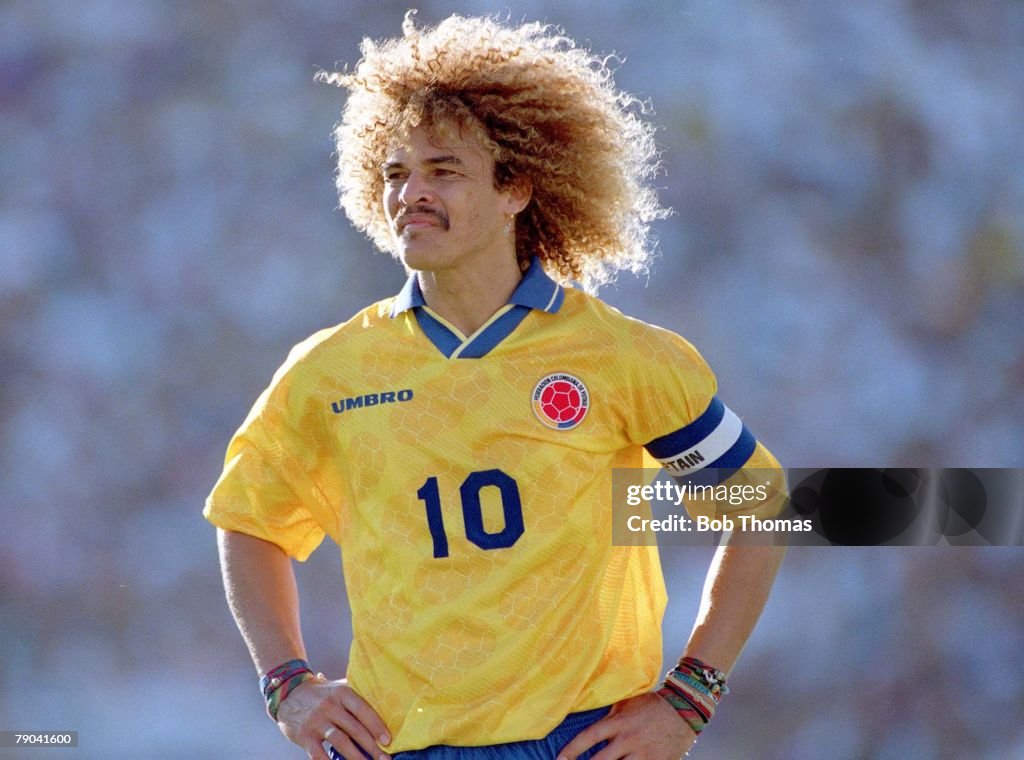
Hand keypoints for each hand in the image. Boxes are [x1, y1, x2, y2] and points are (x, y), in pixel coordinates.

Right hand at [276, 677, 391, 759]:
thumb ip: (357, 696)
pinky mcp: (305, 736)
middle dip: (371, 746)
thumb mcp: (338, 688)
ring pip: (340, 741)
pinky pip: (318, 754)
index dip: (376, 726)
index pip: (363, 710)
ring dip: (355, 757)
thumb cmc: (321, 693)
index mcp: (342, 693)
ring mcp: (316, 721)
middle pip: (354, 729)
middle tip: (384, 759)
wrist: (288, 693)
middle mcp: (329, 706)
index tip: (387, 740)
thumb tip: (385, 706)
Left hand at [557, 692, 698, 759]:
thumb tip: (584, 715)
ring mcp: (643, 754)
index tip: (560, 759)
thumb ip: (608, 713)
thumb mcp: (626, 703)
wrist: (684, 709)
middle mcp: (629, 740)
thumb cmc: (651, 704)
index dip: (573, 749)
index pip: (590, 736)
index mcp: (619, 722)